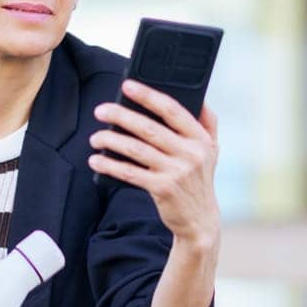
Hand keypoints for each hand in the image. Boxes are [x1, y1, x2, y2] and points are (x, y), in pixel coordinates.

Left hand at [87, 79, 221, 244]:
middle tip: (100, 110)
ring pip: (136, 149)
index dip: (148, 96)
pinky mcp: (162, 189)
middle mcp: (191, 153)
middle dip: (121, 116)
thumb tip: (199, 96)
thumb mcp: (211, 151)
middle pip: (149, 128)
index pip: (172, 110)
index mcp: (200, 139)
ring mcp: (177, 172)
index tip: (127, 86)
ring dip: (111, 141)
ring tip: (95, 138)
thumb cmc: (199, 180)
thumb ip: (207, 124)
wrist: (200, 220)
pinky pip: (130, 173)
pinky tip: (96, 160)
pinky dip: (110, 165)